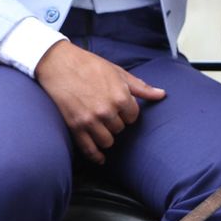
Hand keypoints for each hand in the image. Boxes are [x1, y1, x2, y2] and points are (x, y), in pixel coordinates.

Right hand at [35, 41, 165, 163]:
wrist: (58, 63)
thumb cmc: (89, 65)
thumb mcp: (118, 72)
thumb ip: (141, 87)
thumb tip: (162, 95)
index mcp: (120, 96)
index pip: (133, 117)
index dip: (127, 112)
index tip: (119, 106)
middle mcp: (107, 111)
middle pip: (120, 129)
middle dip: (116, 122)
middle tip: (106, 111)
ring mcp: (90, 121)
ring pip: (108, 142)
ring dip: (106, 136)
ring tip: (101, 126)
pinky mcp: (75, 127)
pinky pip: (89, 149)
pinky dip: (96, 156)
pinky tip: (100, 158)